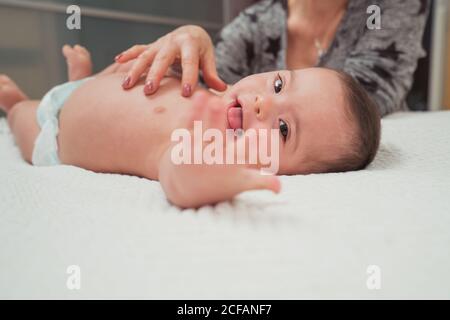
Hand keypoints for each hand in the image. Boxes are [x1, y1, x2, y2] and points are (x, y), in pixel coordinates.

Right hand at [116, 25, 226, 96]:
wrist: (190, 32)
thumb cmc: (200, 49)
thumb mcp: (208, 58)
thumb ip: (212, 74)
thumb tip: (222, 89)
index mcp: (190, 44)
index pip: (190, 62)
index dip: (188, 78)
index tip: (186, 94)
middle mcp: (172, 42)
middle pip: (162, 58)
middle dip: (155, 75)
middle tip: (149, 91)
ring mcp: (159, 44)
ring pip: (146, 56)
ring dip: (135, 70)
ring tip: (127, 85)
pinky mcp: (151, 46)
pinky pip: (138, 49)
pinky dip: (127, 54)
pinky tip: (117, 61)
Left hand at [158, 91, 280, 208]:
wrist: (187, 189)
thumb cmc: (220, 184)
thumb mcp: (241, 184)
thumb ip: (261, 182)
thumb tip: (280, 189)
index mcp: (230, 165)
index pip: (243, 153)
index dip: (249, 144)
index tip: (256, 133)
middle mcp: (212, 157)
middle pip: (216, 136)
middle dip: (217, 121)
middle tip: (218, 104)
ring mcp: (196, 151)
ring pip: (200, 129)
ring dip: (202, 113)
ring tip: (207, 97)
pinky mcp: (183, 145)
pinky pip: (187, 126)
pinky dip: (191, 113)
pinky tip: (198, 96)